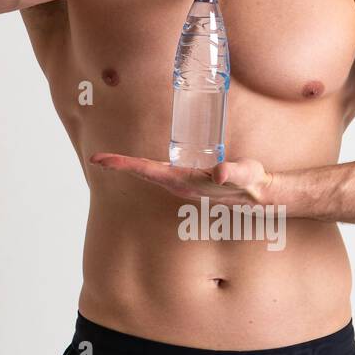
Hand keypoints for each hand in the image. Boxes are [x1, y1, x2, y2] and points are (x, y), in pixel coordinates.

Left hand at [89, 152, 275, 204]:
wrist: (258, 196)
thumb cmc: (249, 182)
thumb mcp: (244, 173)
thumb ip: (234, 172)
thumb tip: (219, 172)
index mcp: (183, 181)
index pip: (147, 170)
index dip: (125, 164)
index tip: (103, 160)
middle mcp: (177, 184)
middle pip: (142, 171)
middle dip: (120, 165)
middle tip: (97, 158)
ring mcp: (180, 183)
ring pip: (149, 172)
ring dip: (129, 166)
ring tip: (109, 160)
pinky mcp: (186, 179)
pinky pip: (159, 171)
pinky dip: (144, 166)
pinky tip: (137, 163)